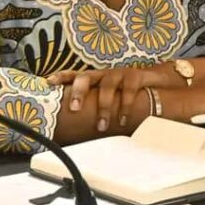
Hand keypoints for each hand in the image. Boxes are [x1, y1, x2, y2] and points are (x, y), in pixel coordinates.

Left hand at [48, 64, 183, 131]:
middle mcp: (104, 74)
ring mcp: (119, 74)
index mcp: (94, 79)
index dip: (61, 77)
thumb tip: (73, 130)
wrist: (155, 82)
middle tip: (74, 109)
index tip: (49, 82)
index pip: (74, 75)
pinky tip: (122, 120)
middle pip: (86, 77)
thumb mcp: (108, 98)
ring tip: (101, 126)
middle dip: (79, 92)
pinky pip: (128, 91)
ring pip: (106, 87)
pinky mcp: (135, 76)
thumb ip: (94, 108)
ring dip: (103, 107)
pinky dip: (124, 106)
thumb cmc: (125, 93)